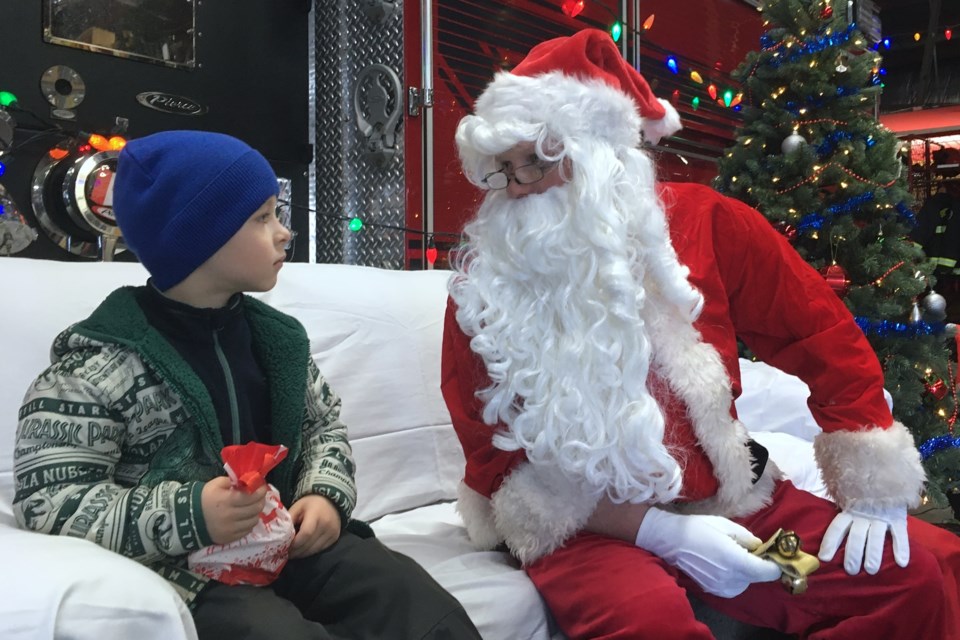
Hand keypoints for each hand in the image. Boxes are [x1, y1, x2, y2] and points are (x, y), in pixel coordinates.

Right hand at [200, 476, 267, 544]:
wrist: (188, 518)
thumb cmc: (204, 497)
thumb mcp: (217, 484)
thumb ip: (234, 481)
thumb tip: (249, 482)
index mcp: (228, 500)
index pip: (253, 496)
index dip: (261, 491)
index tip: (262, 486)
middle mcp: (231, 516)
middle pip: (256, 509)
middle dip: (260, 500)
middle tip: (259, 496)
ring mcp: (230, 529)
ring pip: (254, 520)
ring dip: (255, 512)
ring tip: (251, 507)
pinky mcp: (229, 538)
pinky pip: (247, 531)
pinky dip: (248, 523)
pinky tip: (244, 517)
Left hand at [288, 494, 341, 557]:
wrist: (331, 501)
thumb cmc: (310, 503)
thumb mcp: (297, 507)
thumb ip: (289, 521)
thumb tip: (280, 536)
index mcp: (316, 515)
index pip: (306, 534)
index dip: (294, 544)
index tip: (284, 547)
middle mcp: (327, 525)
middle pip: (309, 545)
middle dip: (296, 551)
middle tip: (285, 553)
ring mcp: (332, 533)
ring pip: (314, 550)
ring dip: (302, 554)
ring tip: (293, 553)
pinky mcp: (335, 538)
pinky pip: (320, 550)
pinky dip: (310, 552)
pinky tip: (303, 550)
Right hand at [635, 508, 780, 597]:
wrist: (670, 539)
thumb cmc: (698, 527)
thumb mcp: (726, 525)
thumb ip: (748, 539)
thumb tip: (760, 548)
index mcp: (736, 561)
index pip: (769, 572)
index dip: (775, 564)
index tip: (773, 554)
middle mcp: (731, 578)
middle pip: (758, 578)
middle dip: (759, 565)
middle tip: (748, 549)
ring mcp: (721, 587)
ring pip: (746, 582)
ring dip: (746, 572)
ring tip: (732, 555)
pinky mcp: (713, 590)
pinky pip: (734, 586)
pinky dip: (735, 577)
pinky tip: (724, 564)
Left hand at [818, 504, 908, 574]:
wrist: (886, 481)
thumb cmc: (863, 498)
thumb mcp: (849, 503)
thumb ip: (842, 518)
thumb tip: (828, 535)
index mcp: (849, 511)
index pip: (837, 528)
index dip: (830, 542)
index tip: (824, 558)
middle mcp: (863, 515)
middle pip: (856, 536)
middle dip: (853, 554)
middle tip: (851, 571)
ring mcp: (881, 517)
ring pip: (876, 537)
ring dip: (873, 554)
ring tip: (871, 570)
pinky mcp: (898, 519)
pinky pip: (900, 534)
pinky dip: (902, 548)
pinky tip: (901, 563)